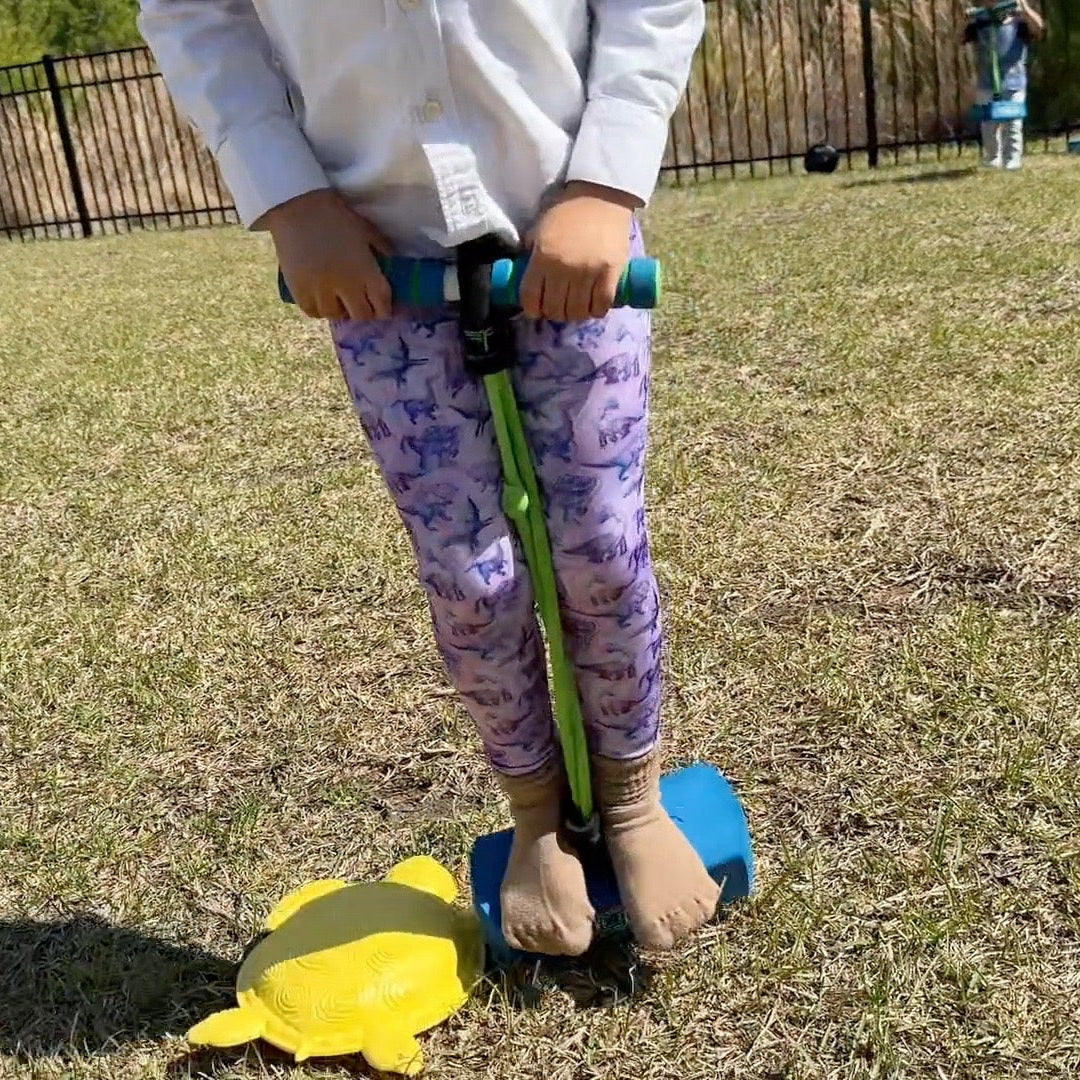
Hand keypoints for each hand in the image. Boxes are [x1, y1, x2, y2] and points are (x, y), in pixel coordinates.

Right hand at [259, 188, 392, 319]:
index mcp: (366, 272)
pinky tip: (320, 299)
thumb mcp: (366, 230)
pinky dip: (318, 309)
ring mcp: (321, 291)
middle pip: (360, 315)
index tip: (381, 307)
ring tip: (338, 299)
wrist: (297, 206)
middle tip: (359, 303)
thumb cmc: (336, 216)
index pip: (382, 305)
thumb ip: (382, 250)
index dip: (384, 310)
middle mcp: (346, 287)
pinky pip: (312, 312)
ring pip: (335, 315)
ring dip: (340, 310)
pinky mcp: (299, 290)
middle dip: (364, 311)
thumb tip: (393, 264)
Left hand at [519, 181, 638, 321]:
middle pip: (555, 309)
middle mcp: (564, 268)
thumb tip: (523, 274)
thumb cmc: (567, 211)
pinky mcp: (611, 273)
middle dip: (554, 312)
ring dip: (575, 314)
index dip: (532, 310)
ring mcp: (589, 272)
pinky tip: (594, 305)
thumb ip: (531, 252)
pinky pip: (601, 305)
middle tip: (559, 306)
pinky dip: (596, 310)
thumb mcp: (540, 229)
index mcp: (542, 257)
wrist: (601, 194)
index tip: (537, 310)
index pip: (531, 298)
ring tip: (576, 307)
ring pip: (578, 312)